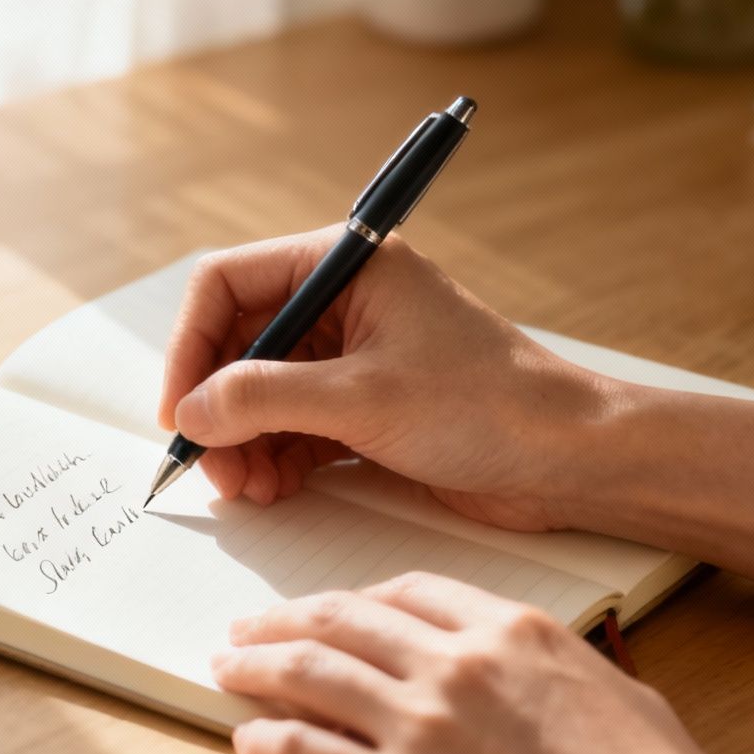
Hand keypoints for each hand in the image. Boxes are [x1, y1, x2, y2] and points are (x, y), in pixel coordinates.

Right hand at [160, 228, 753, 631]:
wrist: (573, 459)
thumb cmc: (489, 406)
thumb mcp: (362, 399)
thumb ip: (264, 398)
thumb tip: (191, 413)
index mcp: (346, 263)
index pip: (227, 284)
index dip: (190, 347)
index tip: (180, 411)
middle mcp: (344, 299)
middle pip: (238, 343)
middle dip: (218, 407)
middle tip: (212, 467)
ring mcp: (354, 354)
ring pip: (260, 390)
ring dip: (242, 441)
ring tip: (247, 489)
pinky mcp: (367, 404)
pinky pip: (292, 424)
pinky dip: (274, 457)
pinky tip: (273, 489)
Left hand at [212, 573, 753, 753]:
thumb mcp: (625, 698)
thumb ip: (568, 672)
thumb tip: (552, 675)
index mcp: (514, 633)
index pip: (410, 590)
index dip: (359, 598)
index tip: (333, 608)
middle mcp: (455, 665)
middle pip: (342, 620)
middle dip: (284, 620)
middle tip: (248, 628)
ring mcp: (418, 726)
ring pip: (308, 673)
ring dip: (255, 667)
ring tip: (226, 669)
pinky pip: (304, 753)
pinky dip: (266, 742)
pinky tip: (248, 742)